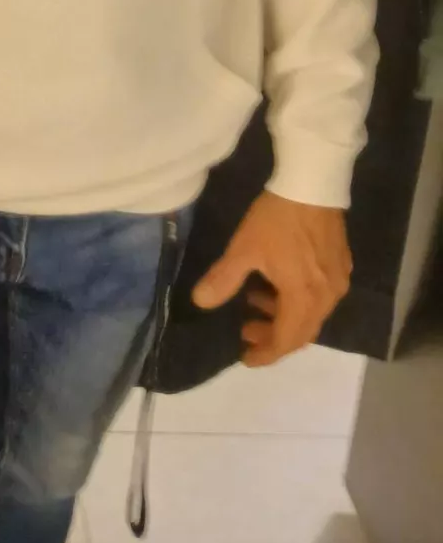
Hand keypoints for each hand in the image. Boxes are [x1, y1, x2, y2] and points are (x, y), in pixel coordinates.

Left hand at [190, 191, 351, 367]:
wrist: (312, 185)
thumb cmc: (276, 220)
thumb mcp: (244, 249)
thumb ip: (223, 279)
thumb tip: (201, 302)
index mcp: (304, 298)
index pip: (286, 340)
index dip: (266, 353)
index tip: (246, 357)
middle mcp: (327, 298)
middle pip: (302, 332)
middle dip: (273, 336)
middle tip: (246, 330)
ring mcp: (338, 282)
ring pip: (312, 314)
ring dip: (284, 316)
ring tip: (255, 302)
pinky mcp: (341, 266)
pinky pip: (320, 297)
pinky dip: (297, 301)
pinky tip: (277, 284)